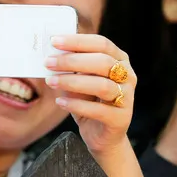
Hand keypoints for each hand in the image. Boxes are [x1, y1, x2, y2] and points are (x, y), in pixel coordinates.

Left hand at [43, 34, 136, 154]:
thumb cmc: (90, 101)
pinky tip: (60, 102)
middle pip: (103, 62)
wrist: (101, 135)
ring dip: (72, 82)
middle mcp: (128, 76)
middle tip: (49, 62)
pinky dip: (76, 105)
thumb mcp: (81, 80)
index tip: (54, 41)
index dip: (78, 41)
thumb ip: (73, 67)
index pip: (101, 43)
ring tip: (51, 81)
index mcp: (120, 60)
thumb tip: (52, 54)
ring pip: (101, 85)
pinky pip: (98, 110)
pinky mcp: (121, 118)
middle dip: (72, 61)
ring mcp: (127, 97)